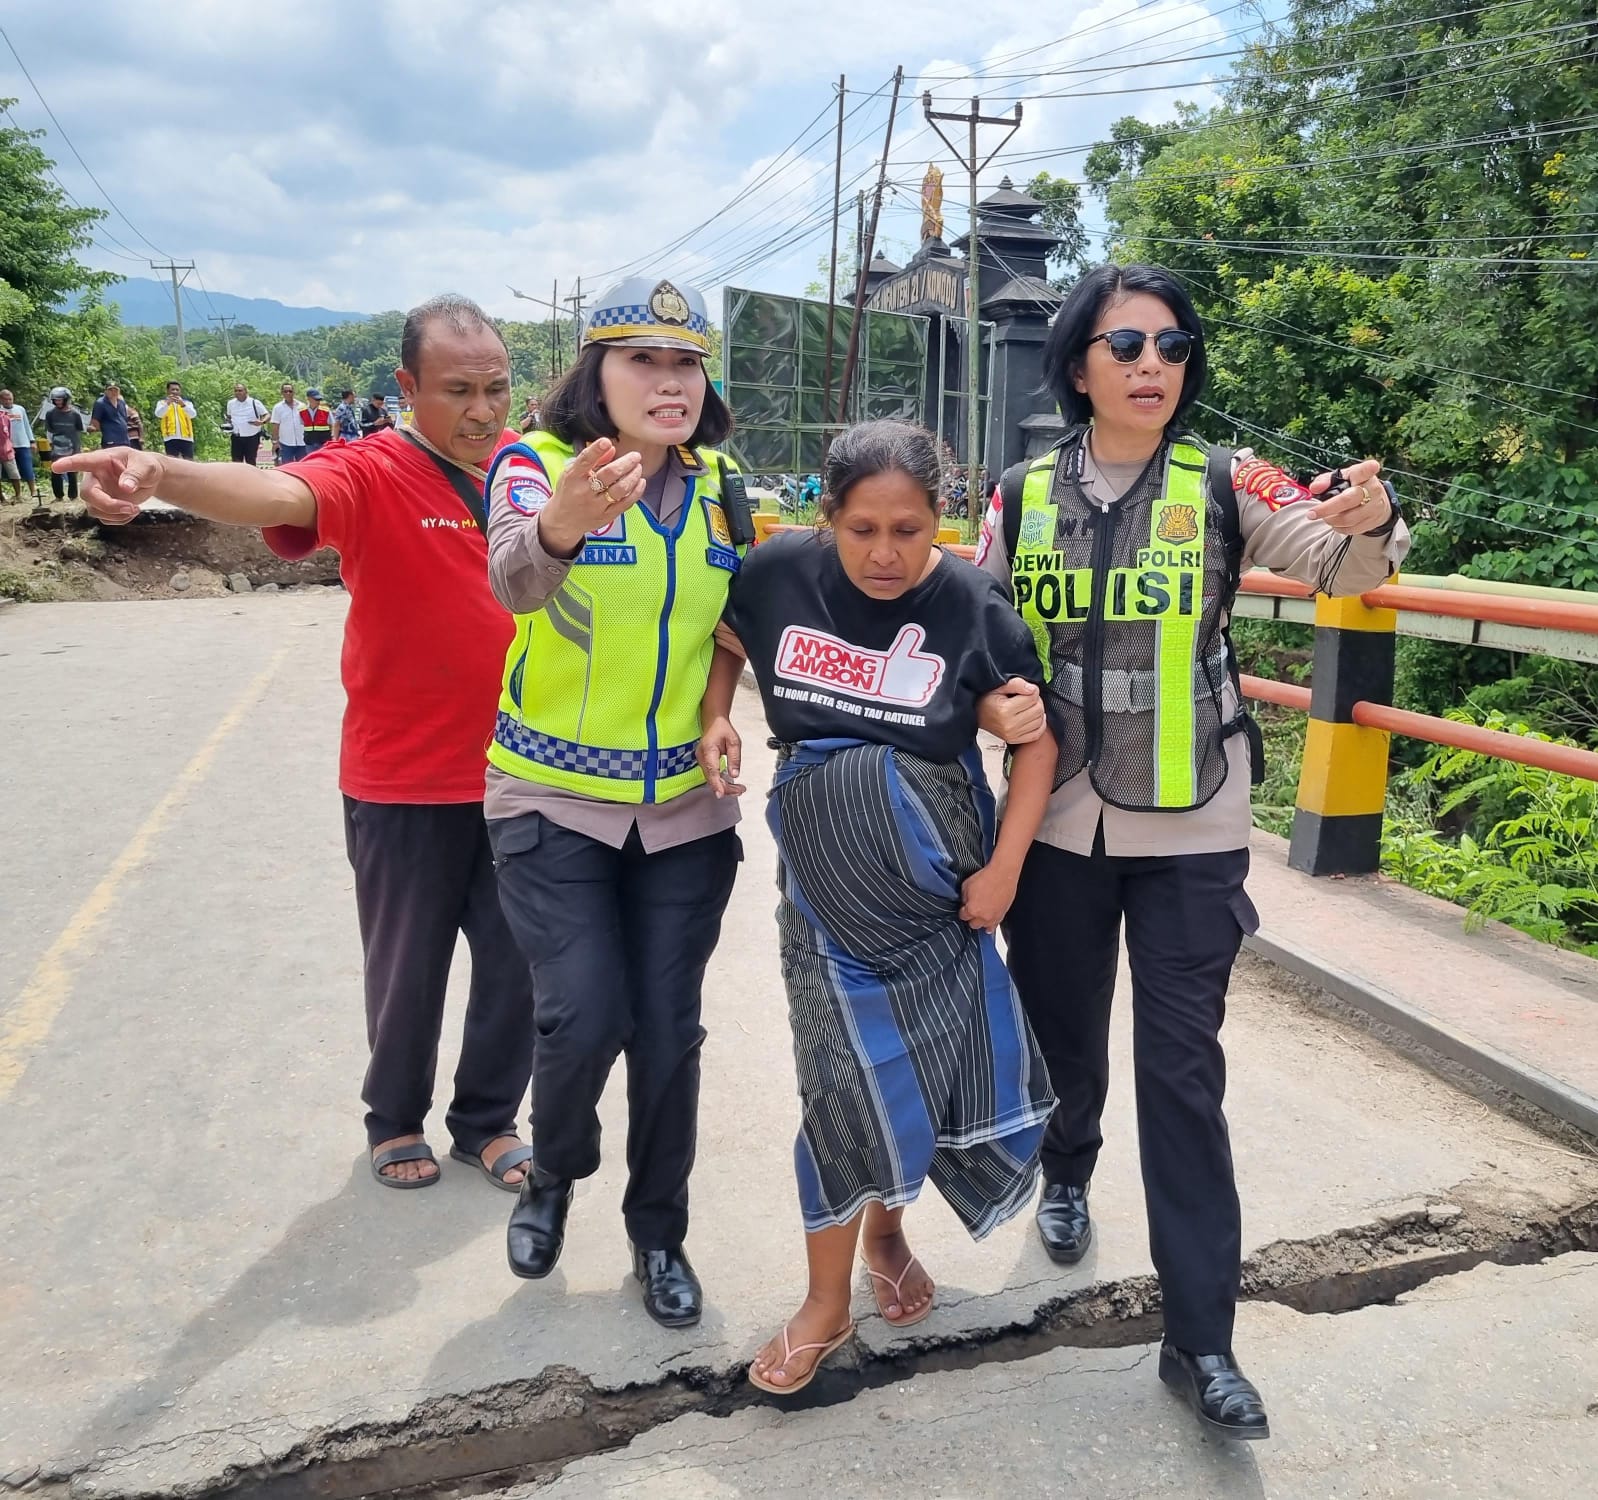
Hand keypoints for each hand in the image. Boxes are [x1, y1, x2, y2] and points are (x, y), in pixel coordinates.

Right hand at [53, 447, 164, 523]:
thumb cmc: (146, 467)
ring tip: (135, 509)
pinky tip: (131, 512)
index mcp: (102, 461)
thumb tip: (125, 487)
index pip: (83, 462)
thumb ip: (136, 475)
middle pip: (88, 494)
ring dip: (115, 514)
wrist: (151, 478)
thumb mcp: (147, 467)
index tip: (55, 467)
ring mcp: (98, 492)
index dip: (69, 464)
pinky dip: (119, 520)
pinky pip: (104, 518)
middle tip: (131, 508)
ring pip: (94, 509)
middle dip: (108, 505)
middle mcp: (95, 477)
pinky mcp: (103, 505)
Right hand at [539, 437, 647, 555]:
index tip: (606, 442)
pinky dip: (636, 491)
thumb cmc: (569, 493)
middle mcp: (585, 491)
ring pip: (620, 489)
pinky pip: (625, 503)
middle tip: (635, 456)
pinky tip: (640, 482)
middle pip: (609, 474)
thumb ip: (592, 460)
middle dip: (626, 463)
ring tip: (638, 468)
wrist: (564, 522)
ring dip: (633, 476)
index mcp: (573, 477)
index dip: (596, 450)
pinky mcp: (607, 515)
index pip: (585, 461)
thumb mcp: (572, 473)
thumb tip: (611, 448)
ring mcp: (597, 505)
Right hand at [697, 716, 744, 796]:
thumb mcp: (734, 742)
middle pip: (712, 778)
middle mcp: (702, 757)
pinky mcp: (704, 763)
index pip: (712, 770)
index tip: (721, 794)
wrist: (713, 722)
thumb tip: (734, 775)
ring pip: (711, 779)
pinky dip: (720, 782)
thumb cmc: (723, 730)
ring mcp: (701, 761)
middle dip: (725, 788)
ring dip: (724, 786)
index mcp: (709, 750)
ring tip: (739, 789)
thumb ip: (734, 758)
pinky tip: (730, 785)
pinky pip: (711, 776)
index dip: (716, 784)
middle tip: (741, 790)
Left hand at [960, 861, 1018, 932]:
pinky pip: (995, 925)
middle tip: (972, 910)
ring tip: (981, 914)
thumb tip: (965, 903)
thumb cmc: (986, 877)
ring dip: (982, 921)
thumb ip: (964, 898)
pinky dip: (991, 923)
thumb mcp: (966, 885)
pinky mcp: (1002, 914)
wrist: (1003, 874)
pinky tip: (989, 920)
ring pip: (985, 927)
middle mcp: (983, 917)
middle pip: (973, 924)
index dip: (963, 911)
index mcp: (972, 910)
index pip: (963, 916)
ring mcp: (994, 917)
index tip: (964, 908)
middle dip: (971, 918)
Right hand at [977, 678, 1045, 742]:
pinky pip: (1037, 733)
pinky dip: (1039, 725)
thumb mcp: (998, 687)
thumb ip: (1016, 684)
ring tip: (1028, 707)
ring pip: (1039, 720)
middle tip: (1027, 698)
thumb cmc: (987, 700)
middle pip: (1038, 709)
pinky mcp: (1015, 740)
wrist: (976, 716)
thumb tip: (1032, 689)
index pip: (1032, 697)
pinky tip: (1033, 718)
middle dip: (1036, 701)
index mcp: (1005, 710)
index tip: (1025, 690)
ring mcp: (1013, 735)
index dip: (1032, 690)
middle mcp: (1009, 725)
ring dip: (1038, 712)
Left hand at [1308, 458, 1392, 534]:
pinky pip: (1350, 529)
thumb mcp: (1340, 478)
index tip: (1373, 466)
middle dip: (1326, 509)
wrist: (1375, 502)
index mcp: (1364, 475)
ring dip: (1330, 519)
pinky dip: (1338, 527)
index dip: (1369, 468)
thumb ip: (1325, 480)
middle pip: (1348, 500)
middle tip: (1311, 513)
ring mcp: (1374, 507)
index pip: (1365, 471)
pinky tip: (1336, 521)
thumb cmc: (1352, 487)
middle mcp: (1372, 490)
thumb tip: (1314, 488)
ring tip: (1325, 516)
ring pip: (1347, 518)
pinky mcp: (1372, 522)